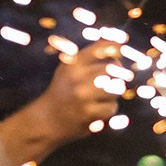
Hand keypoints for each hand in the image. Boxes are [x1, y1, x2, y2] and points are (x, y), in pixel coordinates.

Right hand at [0, 42, 121, 165]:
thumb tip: (117, 46)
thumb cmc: (63, 92)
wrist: (45, 119)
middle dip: (117, 76)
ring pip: (116, 89)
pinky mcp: (87, 112)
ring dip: (113, 96)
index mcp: (72, 64)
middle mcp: (76, 76)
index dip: (114, 48)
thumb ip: (88, 58)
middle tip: (111, 83)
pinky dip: (108, 110)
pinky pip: (111, 108)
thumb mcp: (69, 70)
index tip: (120, 50)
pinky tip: (96, 111)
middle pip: (113, 68)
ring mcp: (82, 94)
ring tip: (100, 99)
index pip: (99, 49)